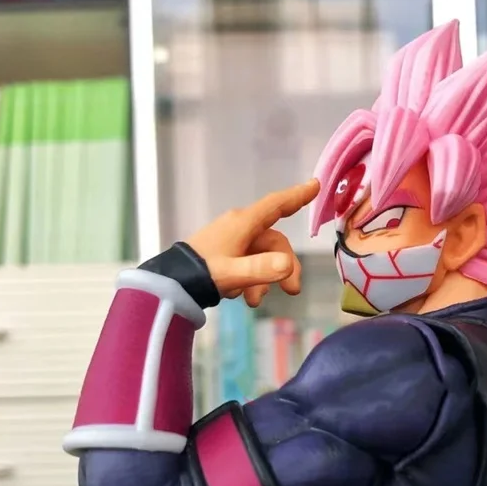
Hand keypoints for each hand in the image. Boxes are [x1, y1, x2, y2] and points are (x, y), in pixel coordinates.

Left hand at [186, 179, 319, 305]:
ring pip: (263, 257)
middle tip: (292, 291)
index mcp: (243, 224)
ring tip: (253, 301)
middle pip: (275, 242)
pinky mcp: (226, 255)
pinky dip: (251, 281)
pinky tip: (241, 296)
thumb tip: (288, 265)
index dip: (296, 196)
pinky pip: (250, 264)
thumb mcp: (232, 273)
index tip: (315, 185)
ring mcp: (233, 241)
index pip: (275, 205)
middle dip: (284, 268)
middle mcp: (240, 228)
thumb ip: (260, 269)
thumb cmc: (200, 273)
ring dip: (265, 279)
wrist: (171, 284)